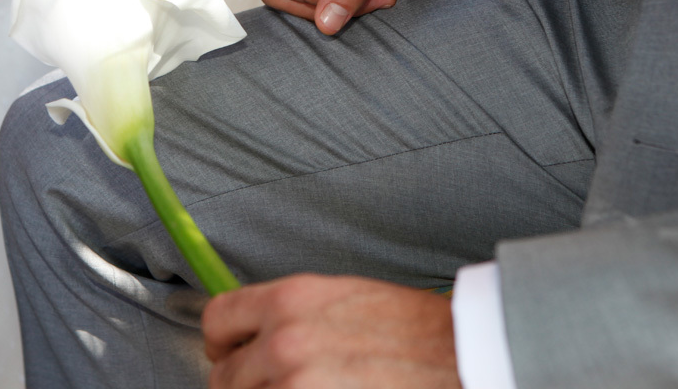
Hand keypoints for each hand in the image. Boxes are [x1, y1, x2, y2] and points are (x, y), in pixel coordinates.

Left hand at [203, 274, 461, 388]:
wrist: (459, 352)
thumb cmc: (412, 327)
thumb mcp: (342, 298)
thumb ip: (291, 315)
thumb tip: (257, 338)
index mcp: (290, 300)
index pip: (218, 320)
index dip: (222, 344)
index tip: (231, 355)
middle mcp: (284, 341)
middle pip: (226, 377)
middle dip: (248, 385)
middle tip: (278, 385)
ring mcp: (295, 385)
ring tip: (308, 388)